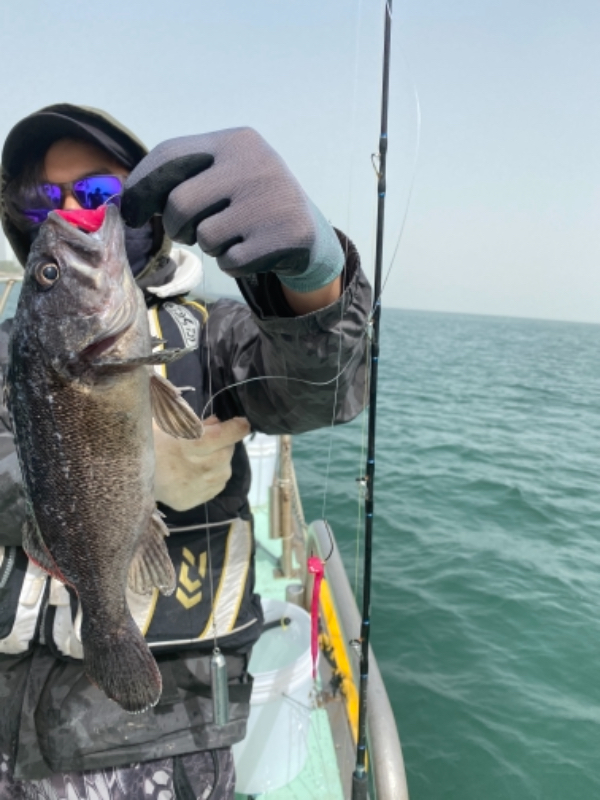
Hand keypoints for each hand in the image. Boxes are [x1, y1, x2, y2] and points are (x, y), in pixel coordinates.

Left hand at [121, 128, 343, 292]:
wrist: (308, 231)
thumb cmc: (250, 203)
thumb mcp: (224, 175)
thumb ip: (184, 177)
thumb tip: (128, 199)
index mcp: (235, 141)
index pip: (170, 156)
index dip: (141, 187)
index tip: (132, 213)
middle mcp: (254, 164)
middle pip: (180, 203)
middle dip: (177, 227)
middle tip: (189, 233)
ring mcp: (270, 199)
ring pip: (206, 237)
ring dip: (210, 246)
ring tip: (232, 237)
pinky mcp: (283, 235)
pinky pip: (231, 261)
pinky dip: (233, 263)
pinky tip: (251, 251)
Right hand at [153, 415, 249, 510]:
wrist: (126, 472)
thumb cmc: (147, 441)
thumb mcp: (165, 422)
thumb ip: (191, 420)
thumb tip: (217, 421)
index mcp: (184, 446)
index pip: (220, 437)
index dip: (235, 430)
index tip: (243, 423)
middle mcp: (192, 469)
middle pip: (226, 454)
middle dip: (225, 443)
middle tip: (213, 439)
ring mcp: (192, 489)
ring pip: (224, 472)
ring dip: (221, 461)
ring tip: (204, 456)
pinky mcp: (189, 502)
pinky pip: (215, 487)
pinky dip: (213, 476)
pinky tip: (199, 470)